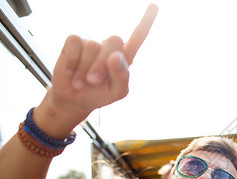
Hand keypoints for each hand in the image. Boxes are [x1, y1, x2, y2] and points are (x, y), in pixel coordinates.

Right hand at [44, 4, 157, 125]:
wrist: (75, 100)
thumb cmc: (100, 95)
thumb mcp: (117, 91)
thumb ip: (122, 76)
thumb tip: (115, 55)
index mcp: (124, 57)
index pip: (138, 37)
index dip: (146, 22)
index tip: (154, 6)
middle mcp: (109, 46)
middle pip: (113, 41)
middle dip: (102, 65)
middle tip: (94, 82)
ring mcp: (92, 42)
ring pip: (92, 45)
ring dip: (85, 69)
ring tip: (81, 83)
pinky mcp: (74, 42)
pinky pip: (75, 42)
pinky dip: (72, 61)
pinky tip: (70, 72)